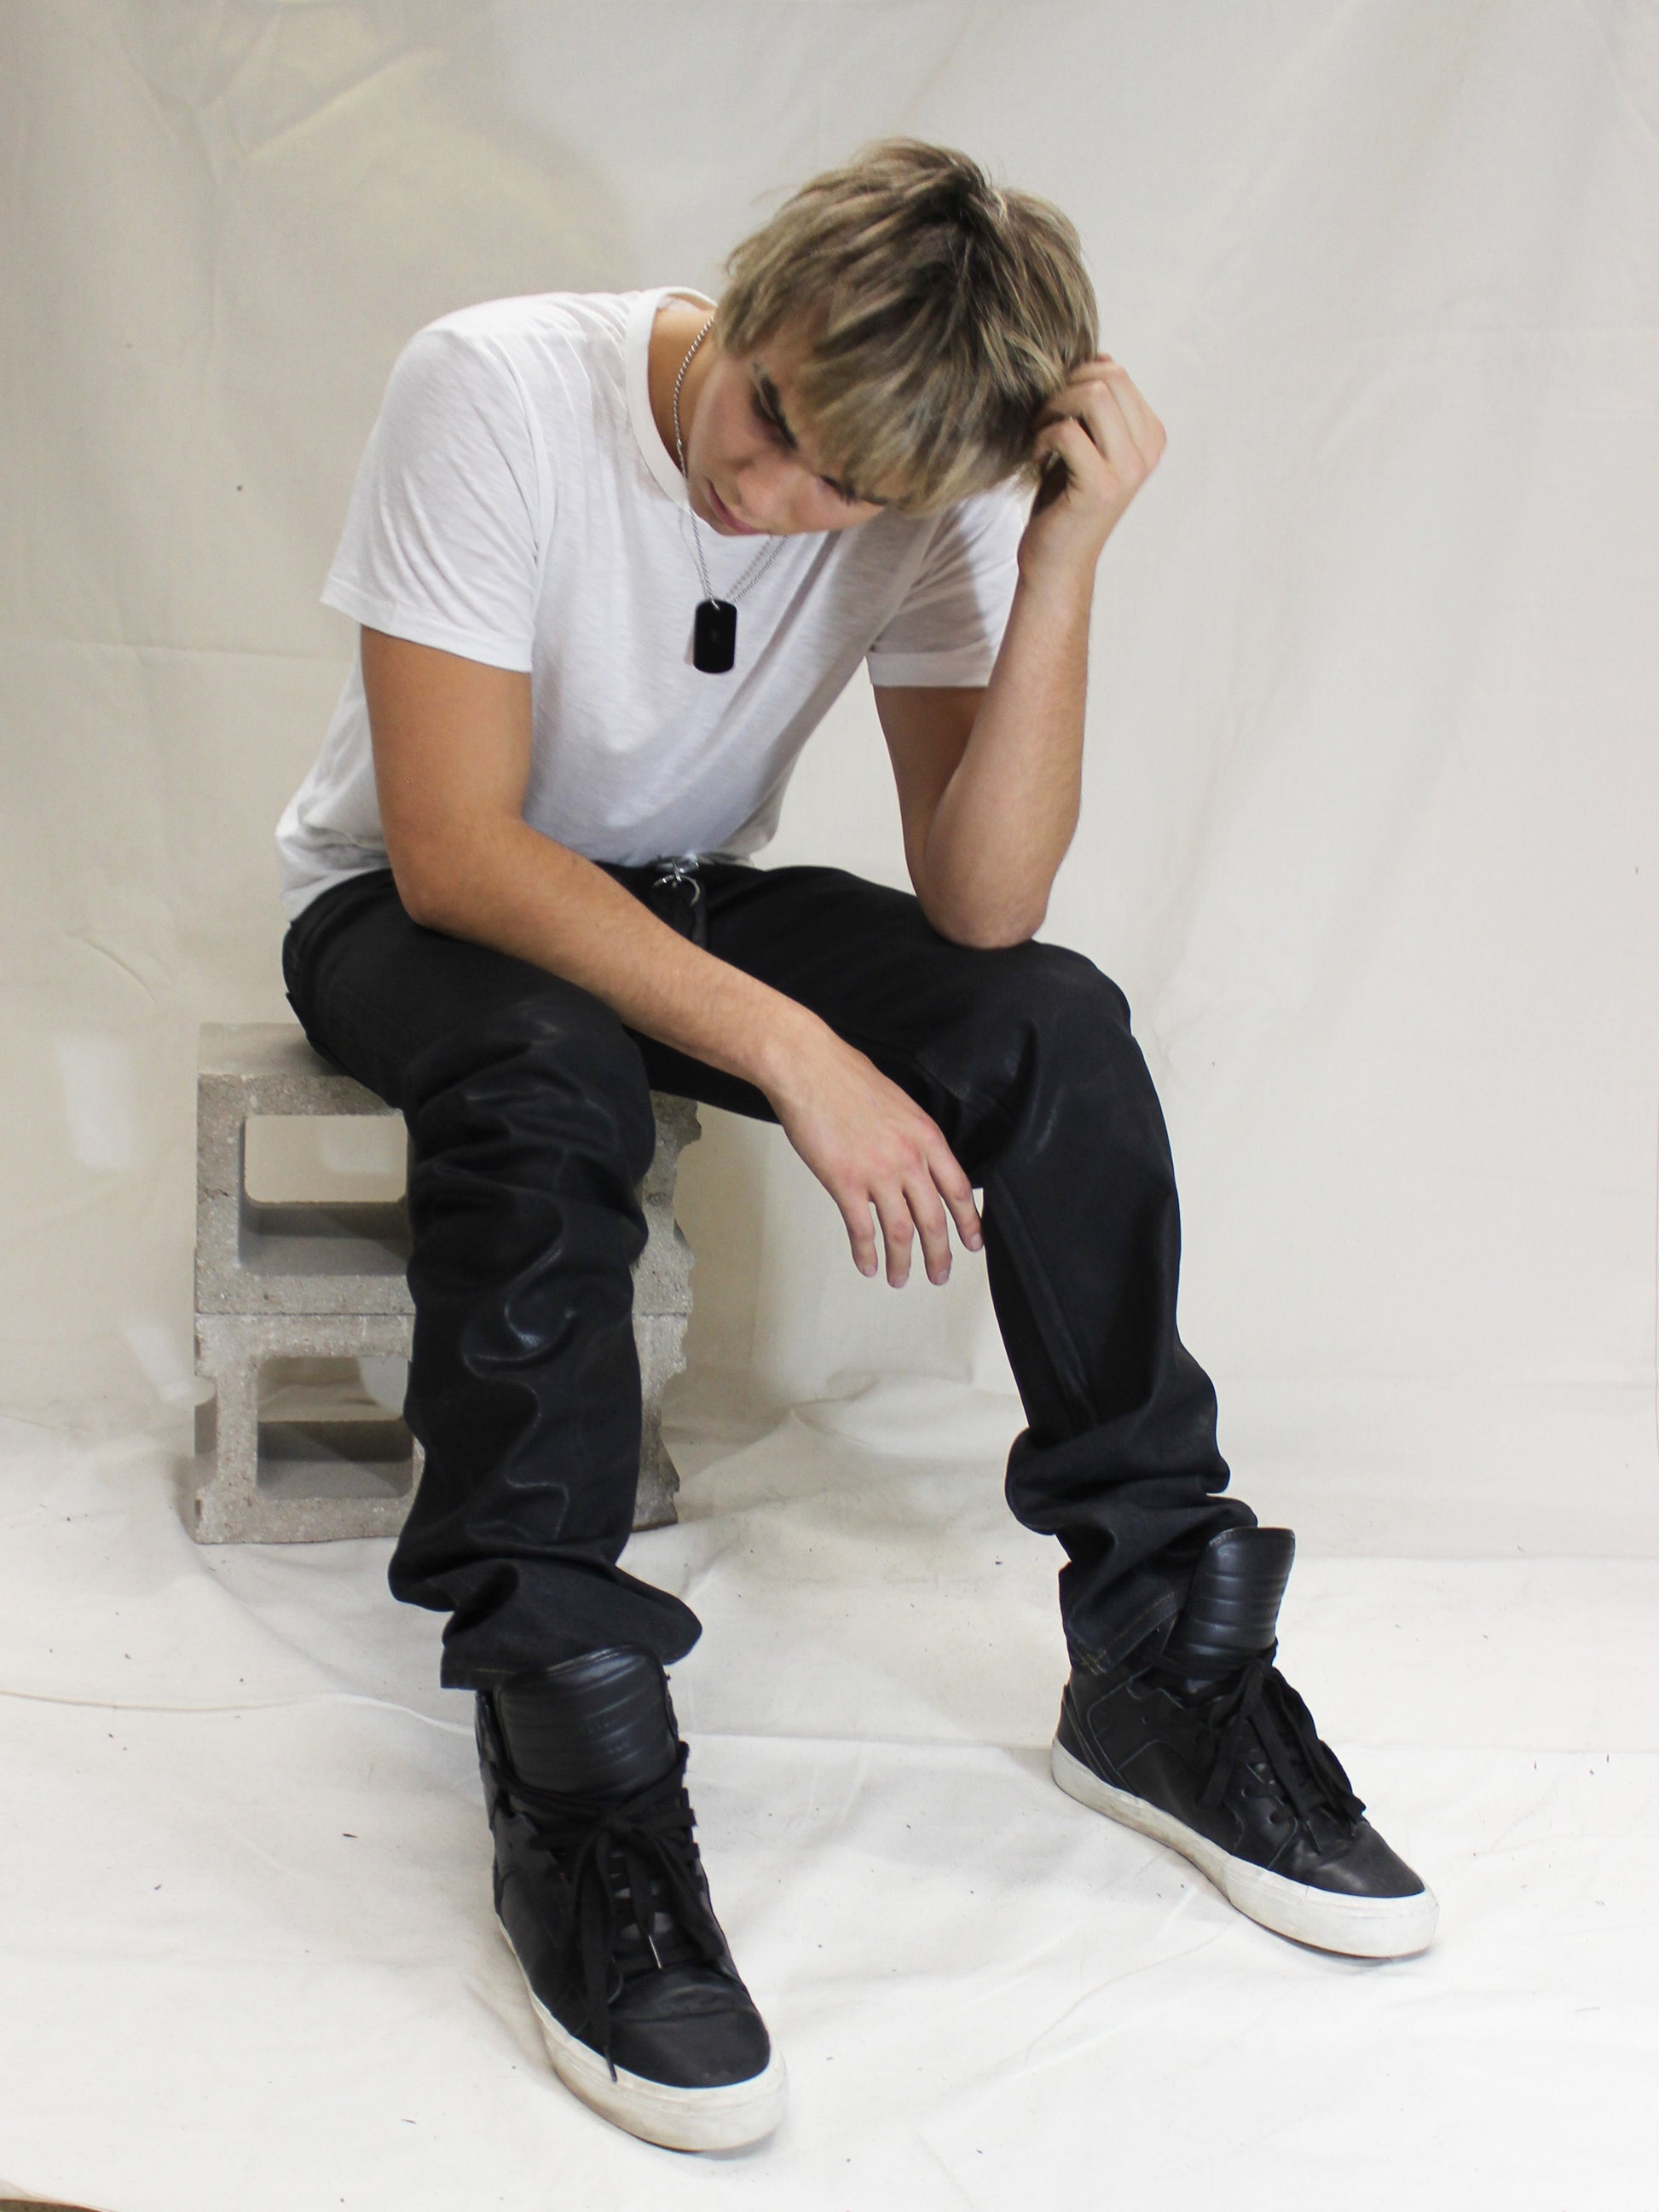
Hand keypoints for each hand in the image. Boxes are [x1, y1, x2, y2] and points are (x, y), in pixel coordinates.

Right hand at [763, 1018, 982, 1284]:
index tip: (973, 1243)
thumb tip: (914, 1162)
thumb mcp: (897, 1103)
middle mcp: (908, 1158)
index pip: (957, 1189)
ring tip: (900, 1279)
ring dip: (902, 1262)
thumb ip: (910, 1136)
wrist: (808, 1068)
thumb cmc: (845, 1077)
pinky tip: (868, 1265)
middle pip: (933, 1219)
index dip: (968, 1221)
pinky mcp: (845, 1182)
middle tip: (940, 1274)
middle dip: (939, 1253)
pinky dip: (866, 1252)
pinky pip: (862, 1228)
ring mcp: (877, 1173)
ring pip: (901, 1231)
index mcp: (925, 1136)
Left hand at [1019, 356, 1166, 588]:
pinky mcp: (1101, 486)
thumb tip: (1098, 357)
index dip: (1076, 378)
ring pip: (1092, 397)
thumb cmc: (1064, 500)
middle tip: (1043, 418)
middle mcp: (1147, 451)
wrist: (1056, 561)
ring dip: (1053, 408)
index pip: (1116, 372)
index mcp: (1150, 435)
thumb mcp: (1087, 444)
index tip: (1055, 409)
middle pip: (1108, 377)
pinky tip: (1037, 458)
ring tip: (1040, 434)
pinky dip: (1042, 438)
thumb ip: (1097, 407)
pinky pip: (1066, 432)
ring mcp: (1128, 469)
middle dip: (1064, 387)